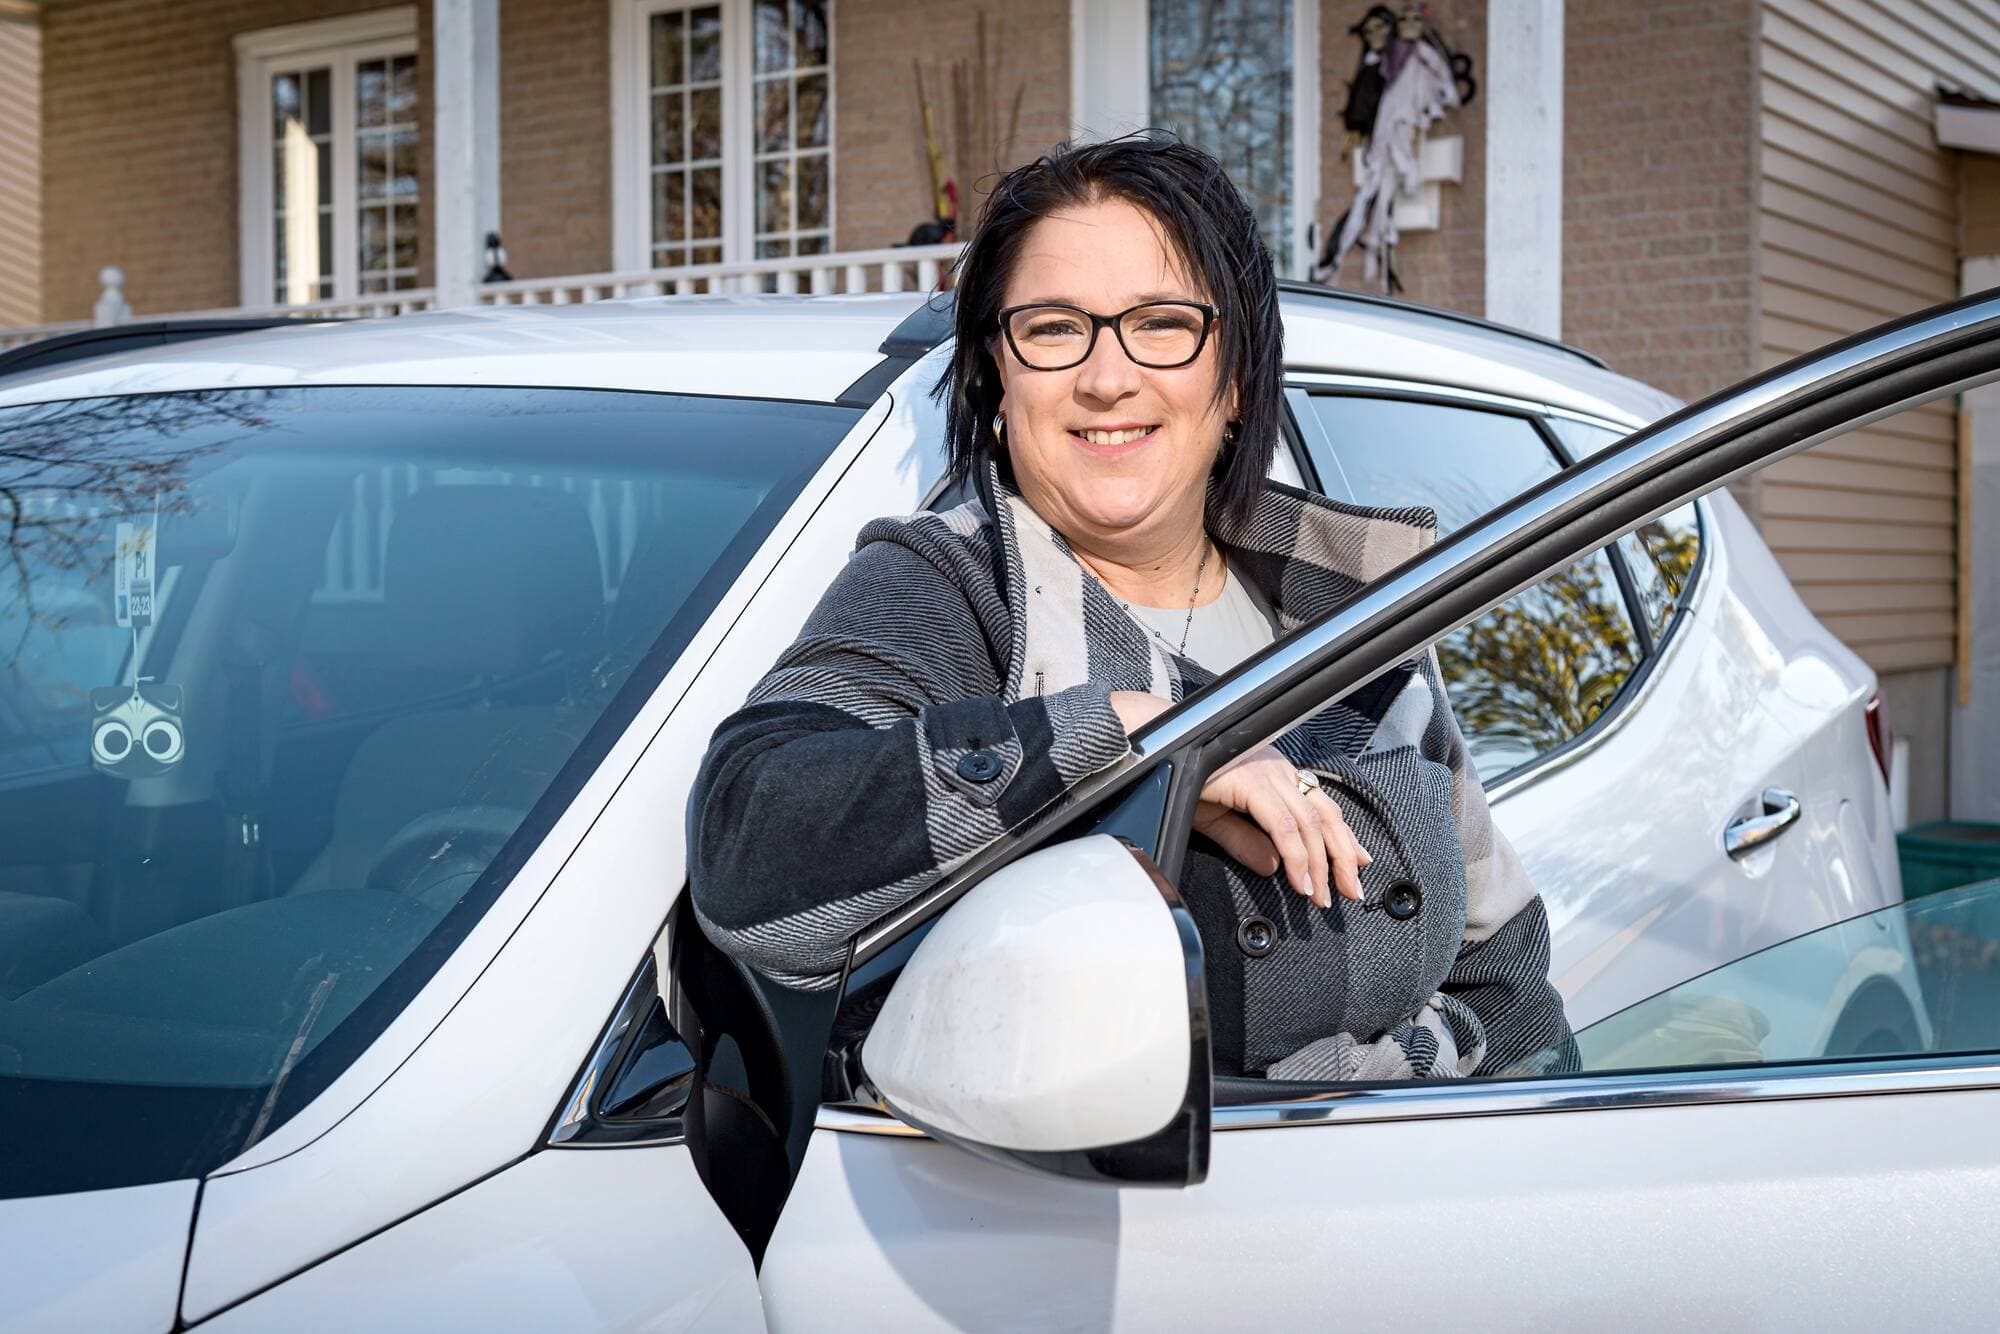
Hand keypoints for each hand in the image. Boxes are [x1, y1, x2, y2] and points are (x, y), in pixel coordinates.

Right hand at [1108, 693, 1368, 909]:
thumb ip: (1247, 841)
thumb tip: (1274, 867)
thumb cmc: (1176, 774)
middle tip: (1350, 889)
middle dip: (1342, 855)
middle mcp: (1276, 767)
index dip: (1342, 836)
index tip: (1357, 863)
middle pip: (1325, 815)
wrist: (1150, 750)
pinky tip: (1299, 880)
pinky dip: (1296, 856)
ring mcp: (1266, 772)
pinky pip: (1283, 826)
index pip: (1320, 806)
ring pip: (1310, 824)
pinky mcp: (1252, 782)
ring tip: (1322, 895)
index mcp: (1273, 771)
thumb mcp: (1217, 818)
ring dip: (1321, 864)